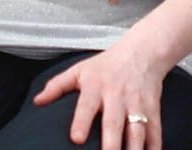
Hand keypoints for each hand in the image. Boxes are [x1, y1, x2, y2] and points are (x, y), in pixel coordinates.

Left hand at [33, 41, 166, 149]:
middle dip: (111, 145)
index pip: (87, 105)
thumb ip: (57, 86)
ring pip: (137, 131)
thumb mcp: (79, 69)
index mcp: (95, 85)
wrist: (143, 52)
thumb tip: (36, 102)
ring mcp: (137, 103)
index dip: (81, 122)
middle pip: (114, 123)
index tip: (76, 139)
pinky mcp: (153, 109)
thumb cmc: (106, 65)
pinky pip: (155, 132)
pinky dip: (154, 147)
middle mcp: (117, 95)